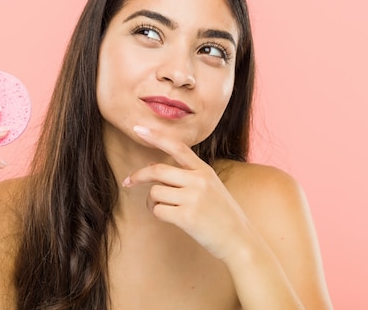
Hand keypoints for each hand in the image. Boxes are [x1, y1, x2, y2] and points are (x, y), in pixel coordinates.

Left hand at [122, 125, 252, 259]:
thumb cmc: (221, 214)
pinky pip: (158, 210)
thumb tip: (154, 167)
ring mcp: (193, 199)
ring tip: (164, 208)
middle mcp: (199, 181)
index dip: (156, 136)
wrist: (239, 239)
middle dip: (138, 176)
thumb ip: (187, 175)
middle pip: (157, 170)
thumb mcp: (211, 187)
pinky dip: (158, 214)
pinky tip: (170, 218)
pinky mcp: (187, 217)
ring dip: (152, 201)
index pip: (177, 146)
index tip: (138, 128)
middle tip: (128, 181)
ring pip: (155, 192)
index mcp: (204, 170)